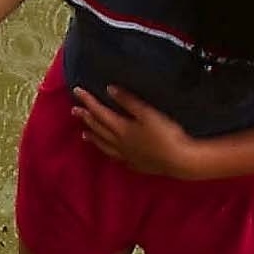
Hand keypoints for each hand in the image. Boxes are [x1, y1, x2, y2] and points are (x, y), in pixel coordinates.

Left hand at [70, 86, 199, 177]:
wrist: (179, 161)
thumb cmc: (166, 134)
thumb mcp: (147, 113)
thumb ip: (128, 101)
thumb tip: (109, 89)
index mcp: (121, 128)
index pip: (100, 112)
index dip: (88, 101)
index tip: (77, 91)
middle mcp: (119, 143)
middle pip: (99, 128)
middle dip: (86, 118)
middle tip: (74, 110)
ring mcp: (126, 155)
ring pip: (104, 145)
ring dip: (93, 137)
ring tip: (84, 133)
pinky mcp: (135, 164)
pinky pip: (115, 157)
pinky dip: (107, 151)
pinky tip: (109, 151)